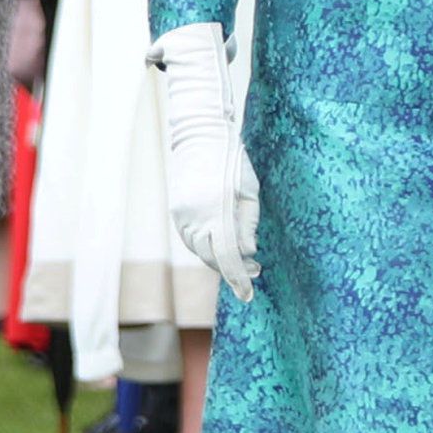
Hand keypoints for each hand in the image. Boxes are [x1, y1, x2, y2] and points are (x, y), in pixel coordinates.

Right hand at [153, 22, 260, 298]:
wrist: (200, 137)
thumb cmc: (233, 162)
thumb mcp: (249, 192)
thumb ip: (248, 225)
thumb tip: (247, 254)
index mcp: (216, 211)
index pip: (228, 256)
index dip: (238, 278)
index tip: (249, 295)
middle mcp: (195, 217)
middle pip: (212, 258)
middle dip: (232, 270)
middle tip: (255, 271)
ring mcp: (182, 215)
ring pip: (200, 251)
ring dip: (219, 260)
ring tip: (242, 260)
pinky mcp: (177, 212)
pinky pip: (191, 240)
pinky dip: (206, 248)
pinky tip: (222, 247)